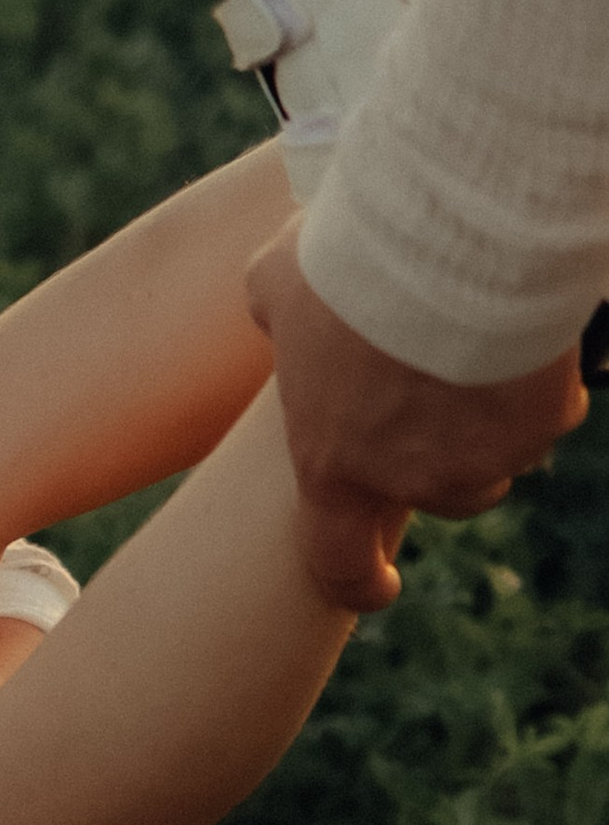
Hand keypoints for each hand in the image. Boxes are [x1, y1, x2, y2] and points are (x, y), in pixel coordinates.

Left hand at [245, 222, 586, 610]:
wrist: (443, 239)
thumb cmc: (348, 261)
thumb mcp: (276, 282)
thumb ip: (274, 314)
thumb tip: (278, 311)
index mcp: (333, 466)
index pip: (338, 561)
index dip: (359, 582)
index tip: (380, 586)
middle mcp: (412, 480)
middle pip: (448, 496)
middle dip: (451, 457)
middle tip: (442, 393)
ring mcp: (485, 457)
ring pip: (504, 456)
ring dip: (496, 420)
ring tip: (480, 348)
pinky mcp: (544, 421)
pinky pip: (549, 411)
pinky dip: (539, 378)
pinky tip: (522, 330)